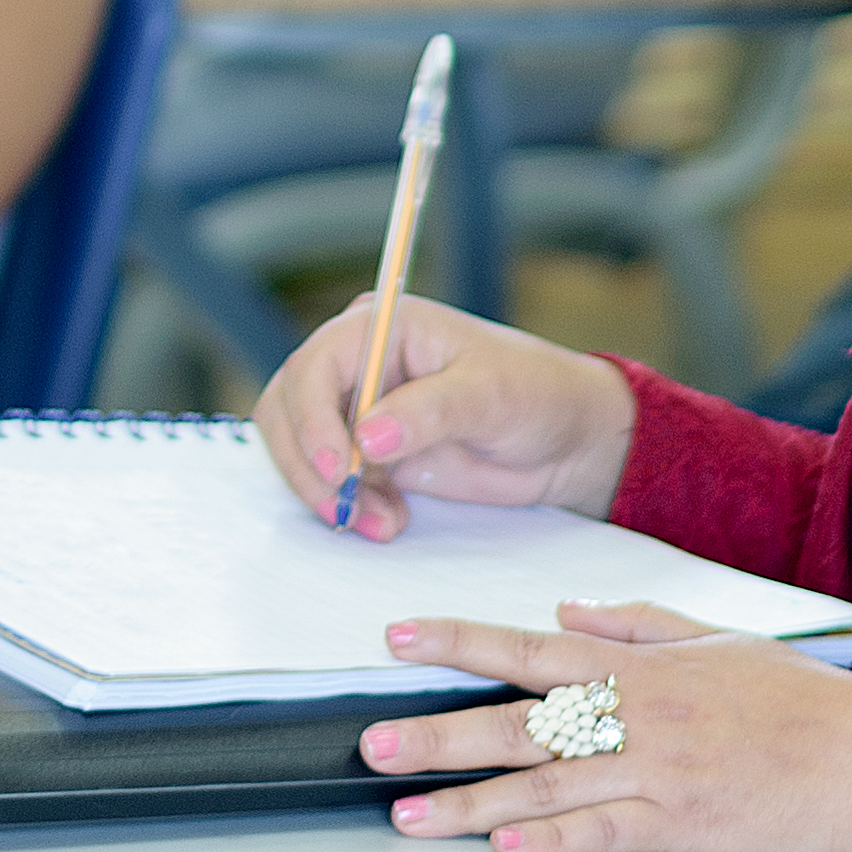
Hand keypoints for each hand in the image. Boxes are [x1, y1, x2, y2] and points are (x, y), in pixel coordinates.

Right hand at [253, 294, 632, 539]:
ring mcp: (357, 410)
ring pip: (299, 450)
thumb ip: (427, 412)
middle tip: (346, 509)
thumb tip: (367, 437)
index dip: (311, 418)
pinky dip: (348, 507)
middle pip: (288, 408)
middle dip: (311, 465)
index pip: (314, 366)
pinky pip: (330, 482)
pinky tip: (387, 521)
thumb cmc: (534, 394)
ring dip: (327, 493)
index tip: (339, 469)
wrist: (563, 442)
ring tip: (379, 523)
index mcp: (379, 327)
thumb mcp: (487, 395)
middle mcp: (356, 363)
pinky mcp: (368, 453)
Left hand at [356, 600, 851, 851]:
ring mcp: (657, 776)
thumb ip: (635, 622)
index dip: (458, 642)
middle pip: (520, 724)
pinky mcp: (682, 829)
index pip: (528, 649)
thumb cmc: (803, 702)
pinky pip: (604, 835)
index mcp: (640, 667)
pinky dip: (551, 842)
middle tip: (376, 743)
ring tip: (411, 813)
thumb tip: (567, 611)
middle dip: (439, 732)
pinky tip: (504, 847)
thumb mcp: (716, 638)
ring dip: (470, 801)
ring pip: (546, 787)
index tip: (399, 638)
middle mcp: (638, 718)